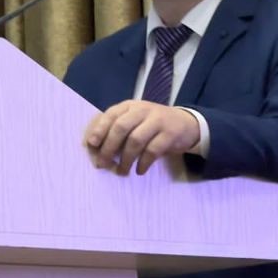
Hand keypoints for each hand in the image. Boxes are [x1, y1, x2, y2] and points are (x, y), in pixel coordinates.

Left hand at [84, 101, 199, 175]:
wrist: (186, 123)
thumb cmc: (152, 125)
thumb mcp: (135, 120)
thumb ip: (118, 129)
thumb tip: (96, 149)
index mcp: (130, 106)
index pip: (111, 115)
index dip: (100, 129)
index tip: (91, 144)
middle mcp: (143, 110)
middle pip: (121, 127)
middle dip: (109, 147)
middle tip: (102, 164)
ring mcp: (158, 120)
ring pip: (136, 140)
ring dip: (126, 159)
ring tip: (122, 171)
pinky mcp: (170, 133)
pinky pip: (153, 150)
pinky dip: (143, 163)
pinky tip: (139, 170)